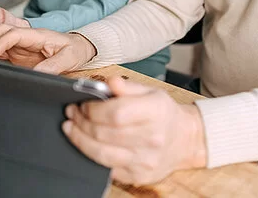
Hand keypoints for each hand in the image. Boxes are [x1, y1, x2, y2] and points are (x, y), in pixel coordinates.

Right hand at [0, 27, 96, 73]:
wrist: (78, 48)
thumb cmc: (74, 50)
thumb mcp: (69, 58)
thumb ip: (54, 66)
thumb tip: (37, 75)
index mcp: (37, 35)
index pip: (15, 34)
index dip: (1, 42)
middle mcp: (26, 36)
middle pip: (1, 31)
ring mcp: (20, 44)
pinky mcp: (16, 52)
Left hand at [63, 77, 206, 183]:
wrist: (185, 140)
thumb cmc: (163, 113)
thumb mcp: (150, 92)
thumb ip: (126, 86)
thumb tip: (108, 82)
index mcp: (156, 111)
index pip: (116, 113)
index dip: (92, 110)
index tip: (83, 105)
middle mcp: (152, 138)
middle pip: (104, 134)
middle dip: (81, 123)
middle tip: (73, 114)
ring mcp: (145, 160)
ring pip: (101, 154)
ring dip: (80, 140)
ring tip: (71, 128)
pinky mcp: (139, 176)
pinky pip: (106, 168)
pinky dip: (91, 155)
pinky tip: (86, 144)